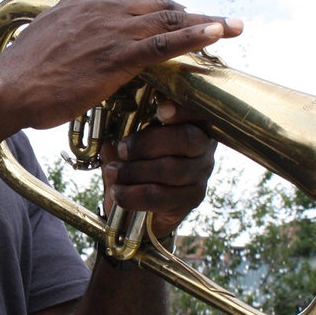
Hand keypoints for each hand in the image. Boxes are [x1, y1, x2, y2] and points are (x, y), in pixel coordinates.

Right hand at [0, 0, 241, 130]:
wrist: (7, 89)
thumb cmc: (21, 75)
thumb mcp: (48, 43)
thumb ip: (70, 37)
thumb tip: (76, 48)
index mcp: (83, 1)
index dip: (160, 5)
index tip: (177, 13)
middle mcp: (101, 8)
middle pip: (158, 4)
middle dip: (190, 12)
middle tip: (218, 21)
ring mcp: (111, 30)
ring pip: (169, 19)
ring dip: (206, 21)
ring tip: (234, 26)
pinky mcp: (117, 56)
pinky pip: (165, 43)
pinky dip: (195, 36)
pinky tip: (218, 35)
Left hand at [99, 99, 216, 238]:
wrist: (140, 204)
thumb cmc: (138, 162)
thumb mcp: (130, 143)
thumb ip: (126, 133)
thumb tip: (112, 134)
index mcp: (192, 123)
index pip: (197, 111)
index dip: (182, 110)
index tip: (160, 111)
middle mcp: (203, 147)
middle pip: (185, 139)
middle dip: (147, 144)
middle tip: (121, 149)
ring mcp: (201, 174)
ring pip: (172, 169)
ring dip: (135, 171)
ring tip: (113, 172)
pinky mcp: (192, 199)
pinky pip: (162, 196)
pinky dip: (135, 195)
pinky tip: (118, 193)